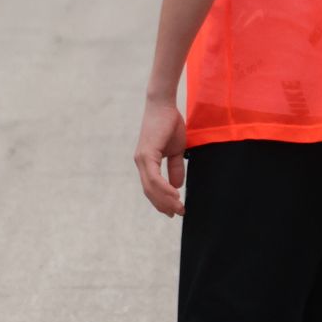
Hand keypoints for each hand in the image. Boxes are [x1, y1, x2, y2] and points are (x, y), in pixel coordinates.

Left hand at [134, 99, 186, 217]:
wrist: (164, 107)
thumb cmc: (169, 125)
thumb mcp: (176, 151)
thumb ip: (175, 168)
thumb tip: (177, 186)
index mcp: (146, 163)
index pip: (151, 188)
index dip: (161, 201)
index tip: (174, 212)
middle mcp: (141, 162)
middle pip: (150, 191)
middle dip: (164, 205)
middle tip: (179, 214)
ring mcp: (142, 159)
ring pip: (151, 187)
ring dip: (166, 200)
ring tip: (179, 208)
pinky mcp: (146, 154)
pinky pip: (154, 177)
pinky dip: (164, 188)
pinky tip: (175, 195)